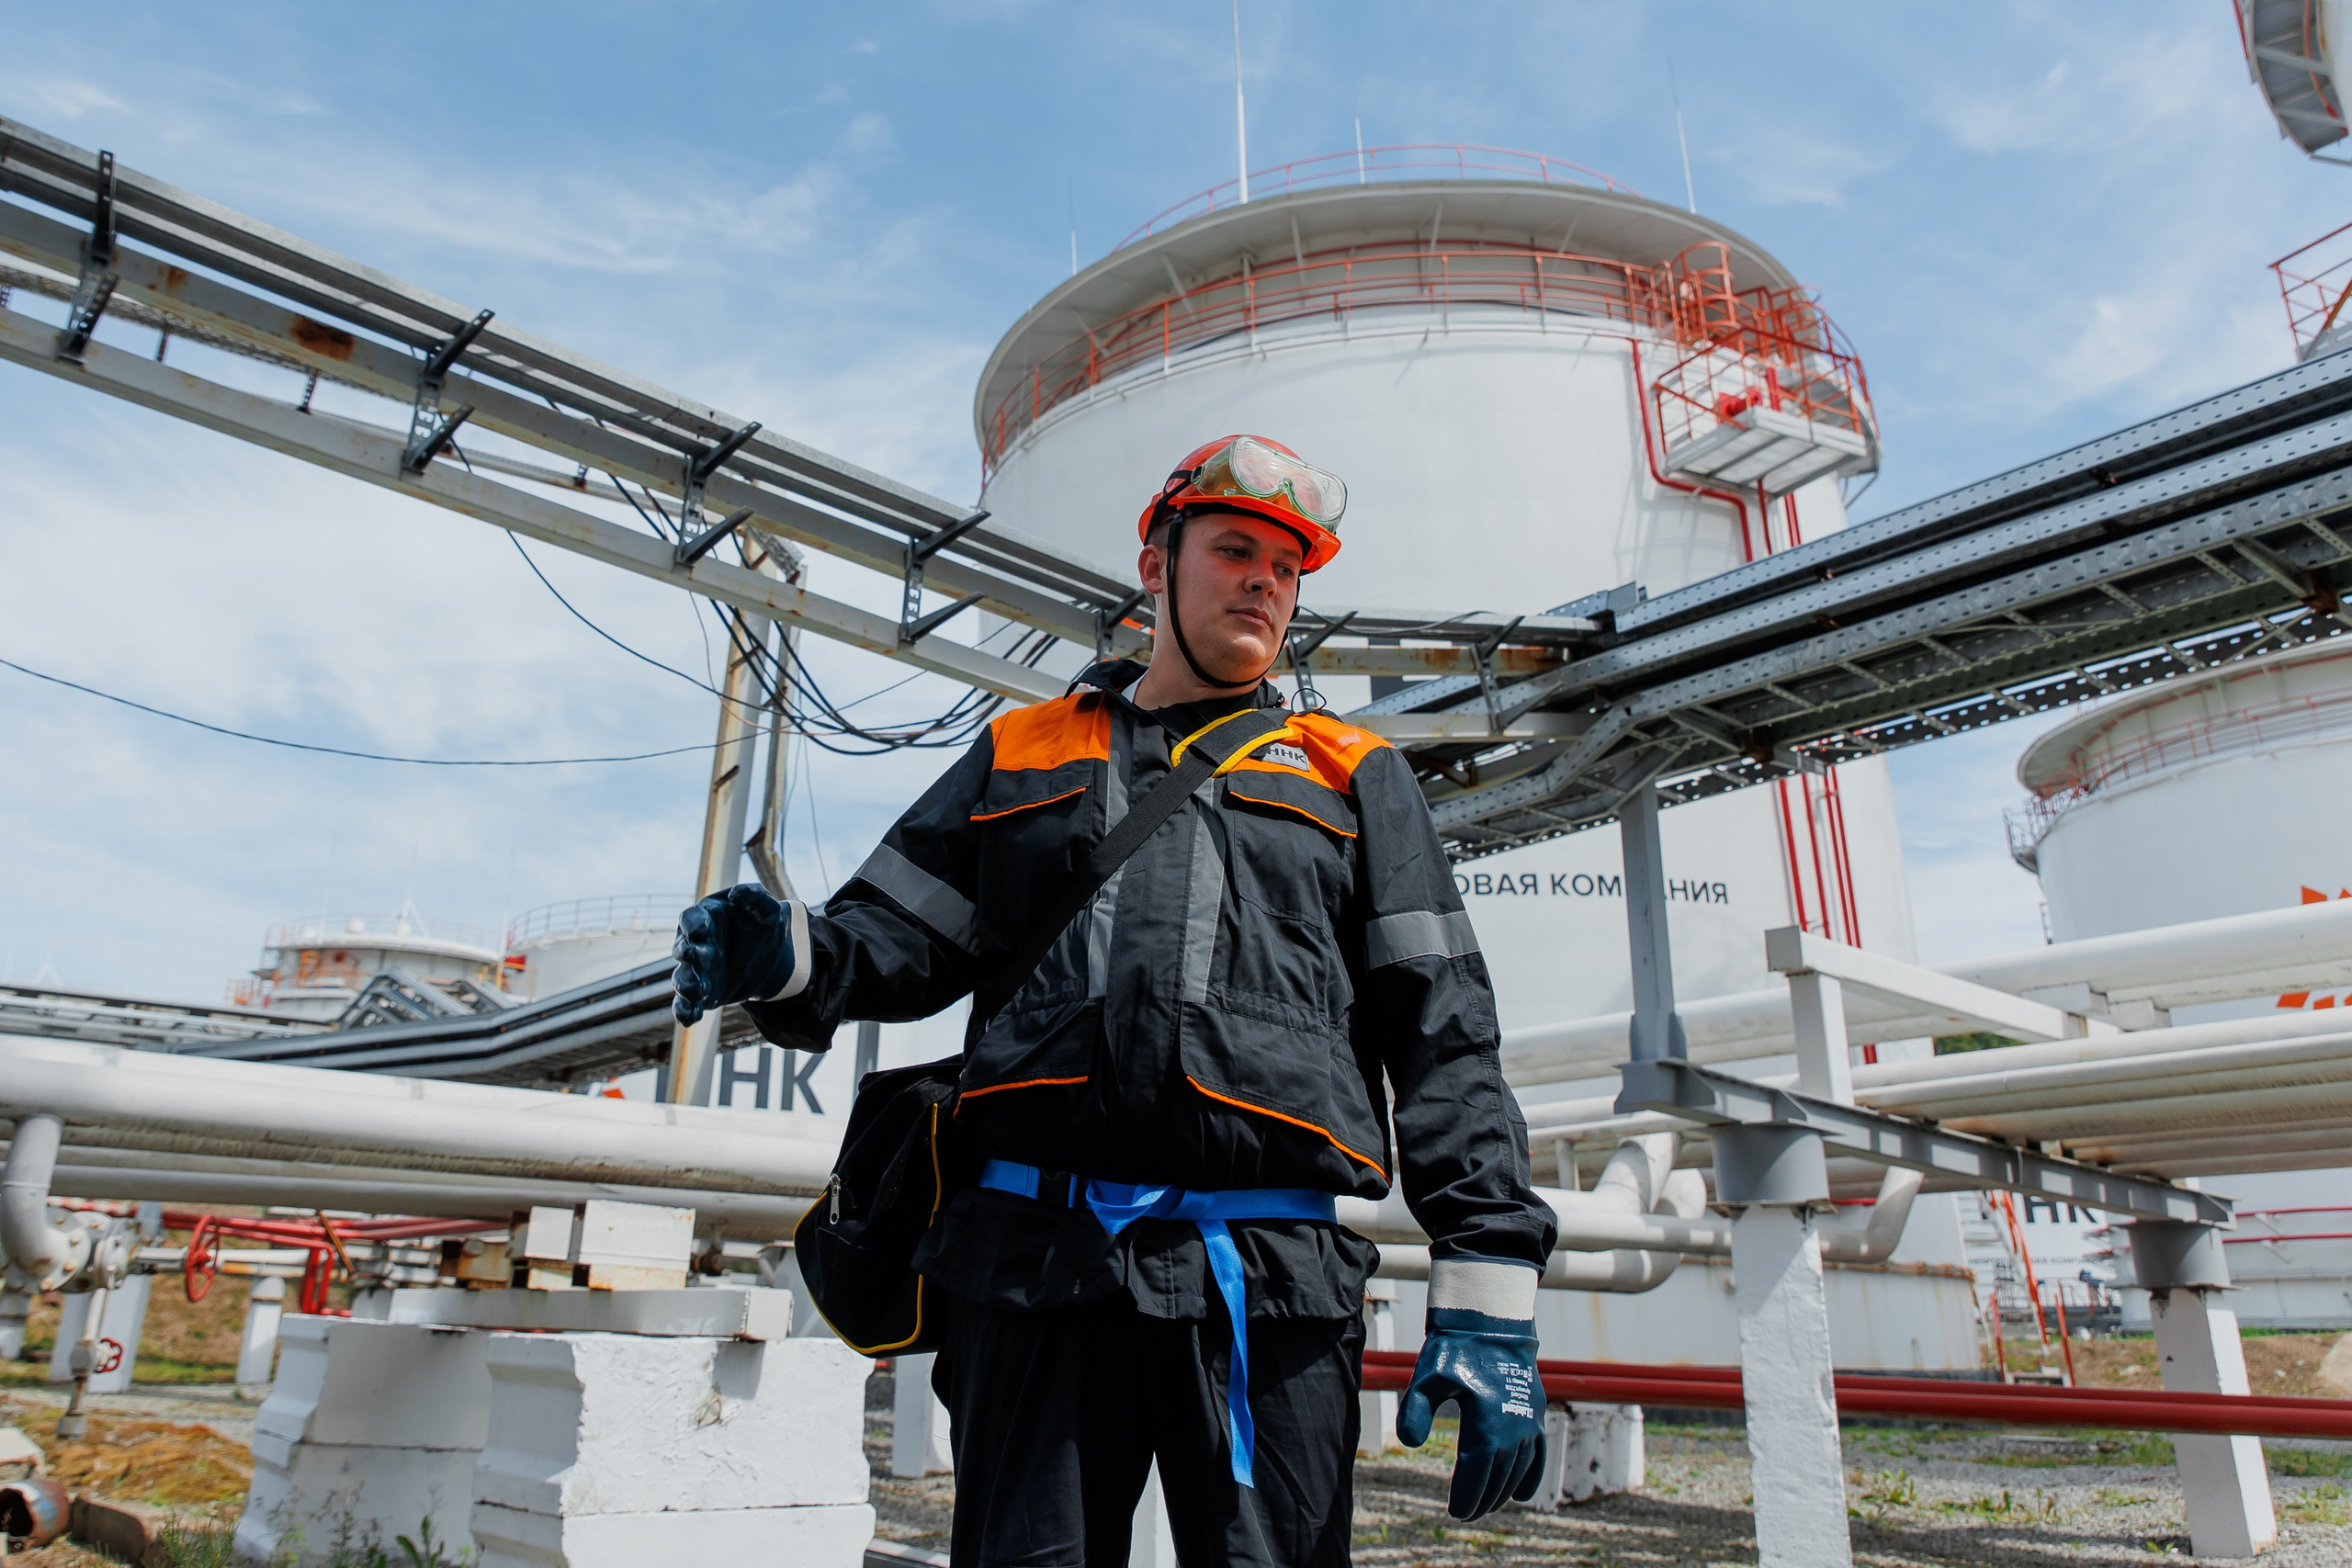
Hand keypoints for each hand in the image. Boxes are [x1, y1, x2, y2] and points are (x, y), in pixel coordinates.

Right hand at [671, 884, 794, 1025]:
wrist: (770, 955)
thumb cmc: (761, 924)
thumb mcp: (767, 910)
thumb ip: (755, 898)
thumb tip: (738, 893)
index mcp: (706, 918)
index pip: (690, 918)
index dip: (693, 924)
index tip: (702, 931)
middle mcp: (695, 944)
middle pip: (683, 948)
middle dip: (689, 954)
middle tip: (701, 958)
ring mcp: (696, 970)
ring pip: (682, 978)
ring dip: (687, 985)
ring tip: (698, 991)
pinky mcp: (702, 992)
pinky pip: (686, 1003)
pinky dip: (684, 1011)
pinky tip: (688, 1020)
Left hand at [1397, 1308, 1546, 1519]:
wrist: (1491, 1321)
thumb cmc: (1454, 1349)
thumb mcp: (1427, 1377)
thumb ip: (1413, 1411)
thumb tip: (1410, 1443)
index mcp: (1486, 1422)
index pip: (1476, 1473)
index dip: (1467, 1496)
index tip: (1456, 1512)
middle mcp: (1512, 1427)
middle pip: (1498, 1477)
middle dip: (1483, 1500)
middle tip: (1467, 1514)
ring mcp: (1528, 1420)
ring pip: (1518, 1469)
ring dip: (1503, 1492)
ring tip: (1486, 1506)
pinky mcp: (1535, 1412)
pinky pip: (1538, 1454)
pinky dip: (1530, 1476)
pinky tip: (1520, 1494)